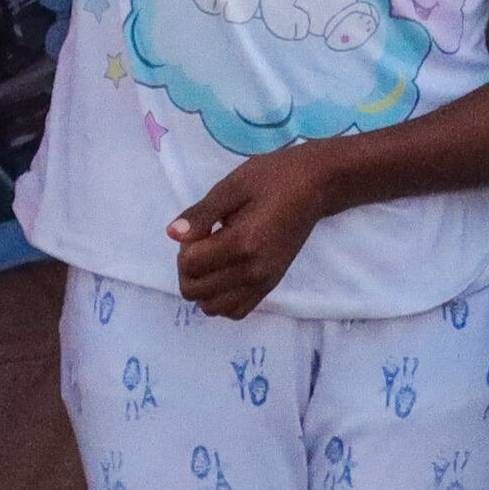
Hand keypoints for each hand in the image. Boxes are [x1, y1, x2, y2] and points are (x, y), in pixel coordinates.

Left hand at [170, 142, 345, 317]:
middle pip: (195, 291)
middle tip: (204, 241)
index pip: (190, 265)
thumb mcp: (232, 186)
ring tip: (213, 258)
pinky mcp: (270, 285)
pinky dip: (221, 298)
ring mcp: (263, 282)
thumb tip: (172, 234)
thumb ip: (201, 213)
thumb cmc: (274, 178)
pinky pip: (235, 311)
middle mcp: (253, 271)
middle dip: (188, 267)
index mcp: (242, 243)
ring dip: (202, 286)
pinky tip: (224, 273)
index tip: (202, 226)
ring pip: (212, 307)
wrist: (315, 187)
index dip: (185, 245)